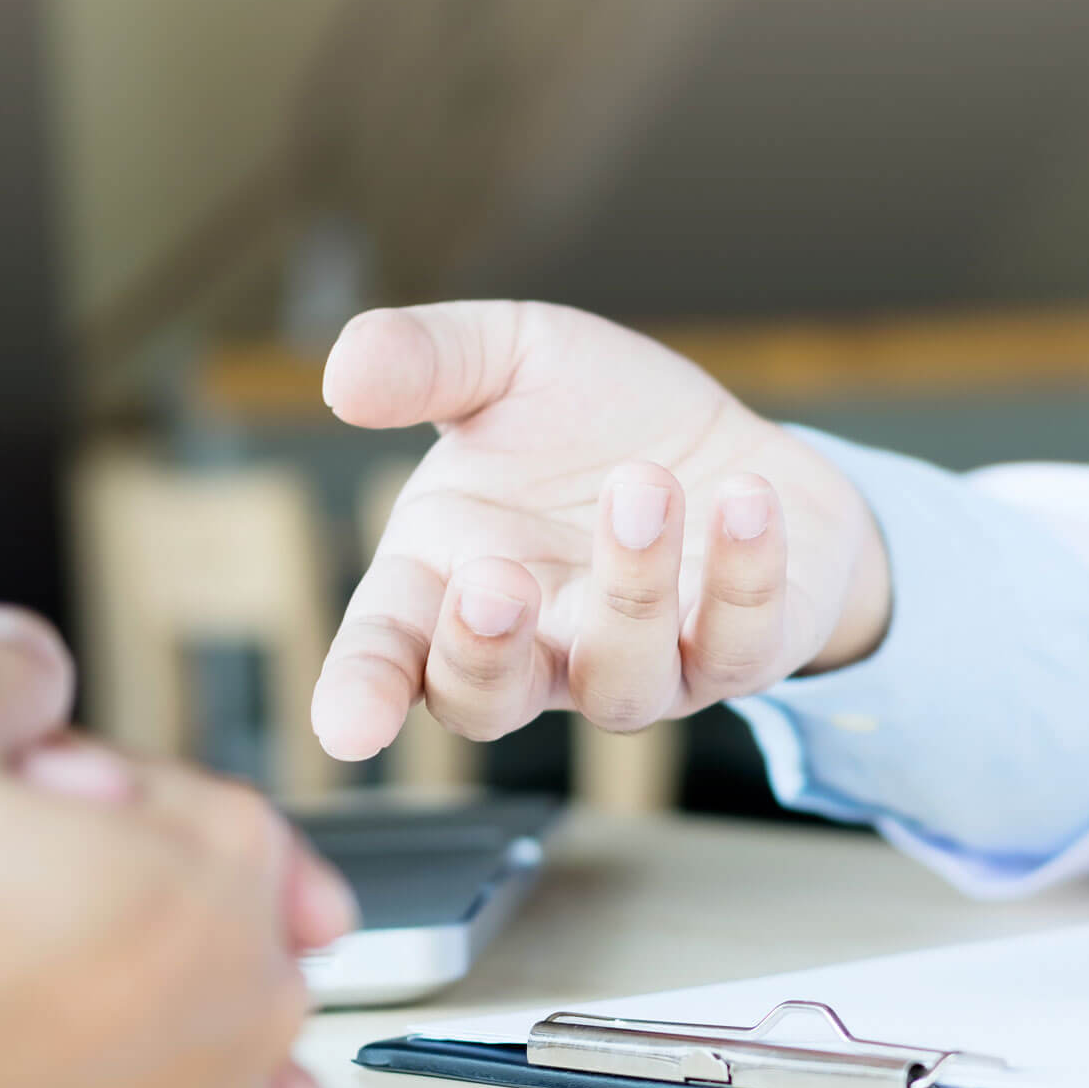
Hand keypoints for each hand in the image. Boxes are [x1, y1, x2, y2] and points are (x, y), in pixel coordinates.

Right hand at [307, 302, 891, 758]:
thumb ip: (426, 362)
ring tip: (642, 486)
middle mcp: (540, 646)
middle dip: (484, 658)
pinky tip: (746, 497)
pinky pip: (743, 648)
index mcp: (450, 584)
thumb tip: (342, 378)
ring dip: (629, 590)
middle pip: (488, 703)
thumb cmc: (599, 418)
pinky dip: (744, 577)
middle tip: (496, 581)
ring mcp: (644, 666)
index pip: (386, 657)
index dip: (362, 693)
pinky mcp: (744, 654)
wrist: (731, 442)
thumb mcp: (508, 360)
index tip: (345, 727)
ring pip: (623, 683)